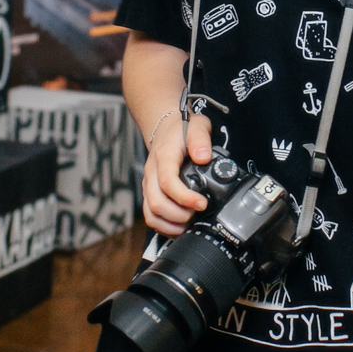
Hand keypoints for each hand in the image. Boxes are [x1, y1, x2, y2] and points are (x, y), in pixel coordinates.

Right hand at [141, 110, 212, 235]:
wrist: (165, 128)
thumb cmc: (182, 129)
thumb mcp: (197, 125)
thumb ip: (200, 138)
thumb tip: (203, 157)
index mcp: (163, 157)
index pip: (168, 182)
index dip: (185, 197)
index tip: (202, 203)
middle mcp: (152, 173)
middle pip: (157, 203)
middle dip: (179, 215)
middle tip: (198, 213)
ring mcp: (149, 185)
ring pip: (151, 213)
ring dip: (171, 224)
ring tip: (189, 223)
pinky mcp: (150, 193)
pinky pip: (150, 216)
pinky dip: (164, 226)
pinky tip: (180, 226)